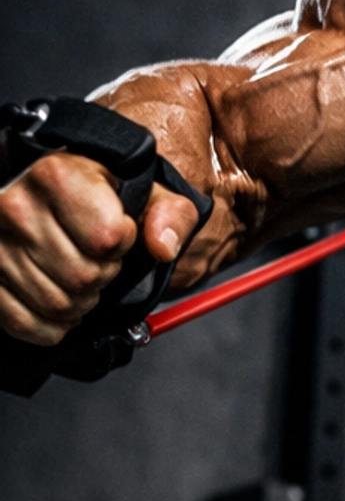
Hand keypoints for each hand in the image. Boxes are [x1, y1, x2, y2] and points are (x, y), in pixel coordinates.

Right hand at [0, 152, 202, 345]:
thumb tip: (163, 245)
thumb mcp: (148, 190)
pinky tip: (61, 303)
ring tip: (79, 274)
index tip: (117, 231)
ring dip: (80, 301)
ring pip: (56, 304)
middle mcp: (16, 206)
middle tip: (97, 257)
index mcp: (57, 175)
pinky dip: (51, 325)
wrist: (52, 196)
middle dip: (103, 275)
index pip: (105, 238)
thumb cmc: (100, 193)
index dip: (121, 242)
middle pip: (82, 276)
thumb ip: (171, 214)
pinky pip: (23, 322)